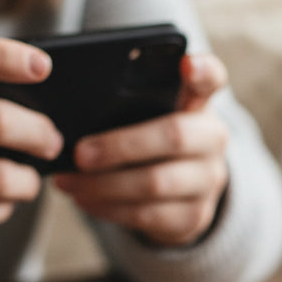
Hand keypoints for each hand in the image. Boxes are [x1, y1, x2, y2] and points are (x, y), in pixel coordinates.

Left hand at [53, 52, 229, 245]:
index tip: (187, 64)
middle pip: (173, 137)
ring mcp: (207, 181)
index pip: (211, 78)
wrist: (180, 190)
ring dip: (104, 185)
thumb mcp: (148, 114)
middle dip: (120, 146)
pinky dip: (109, 209)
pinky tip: (85, 200)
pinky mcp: (194, 217)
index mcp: (199, 103)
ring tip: (68, 182)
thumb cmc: (150, 137)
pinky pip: (147, 215)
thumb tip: (69, 108)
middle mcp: (213, 140)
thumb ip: (126, 101)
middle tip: (79, 153)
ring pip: (156, 184)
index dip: (202, 71)